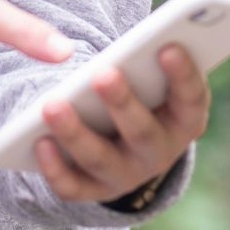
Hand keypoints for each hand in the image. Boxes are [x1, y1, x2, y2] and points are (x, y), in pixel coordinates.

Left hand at [34, 45, 209, 204]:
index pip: (191, 99)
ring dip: (75, 133)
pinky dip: (54, 167)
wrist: (127, 142)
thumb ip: (146, 57)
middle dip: (122, 102)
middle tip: (103, 74)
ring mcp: (127, 175)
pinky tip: (38, 141)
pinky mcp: (93, 190)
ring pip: (101, 159)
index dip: (183, 74)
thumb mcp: (154, 77)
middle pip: (142, 132)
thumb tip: (130, 40)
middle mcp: (160, 153)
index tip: (168, 47)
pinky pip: (73, 186)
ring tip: (51, 105)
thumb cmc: (142, 92)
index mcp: (184, 120)